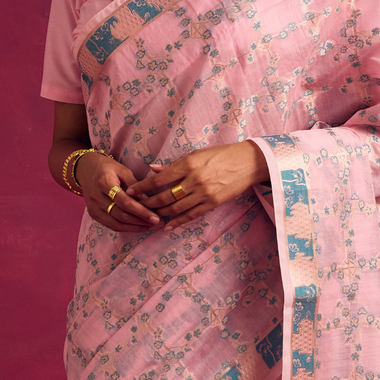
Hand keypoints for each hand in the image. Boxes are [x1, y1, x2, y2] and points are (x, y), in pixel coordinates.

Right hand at [77, 150, 160, 232]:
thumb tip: (150, 202)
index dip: (141, 211)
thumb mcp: (122, 170)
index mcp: (103, 182)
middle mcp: (96, 197)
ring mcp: (93, 208)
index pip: (125, 202)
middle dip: (141, 221)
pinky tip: (139, 226)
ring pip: (116, 224)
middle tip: (158, 223)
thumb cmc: (107, 168)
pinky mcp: (93, 214)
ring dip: (135, 228)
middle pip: (121, 215)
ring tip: (151, 226)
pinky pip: (111, 225)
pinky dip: (126, 228)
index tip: (156, 217)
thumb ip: (135, 186)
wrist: (85, 169)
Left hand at [127, 142, 268, 229]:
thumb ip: (174, 164)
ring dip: (160, 213)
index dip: (142, 187)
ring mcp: (204, 193)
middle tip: (137, 206)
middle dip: (148, 203)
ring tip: (149, 215)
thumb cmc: (221, 154)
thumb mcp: (197, 153)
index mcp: (189, 164)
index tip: (130, 191)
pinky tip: (167, 226)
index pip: (159, 179)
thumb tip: (153, 169)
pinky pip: (191, 215)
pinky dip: (178, 222)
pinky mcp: (213, 203)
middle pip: (165, 196)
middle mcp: (195, 179)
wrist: (248, 162)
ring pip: (176, 208)